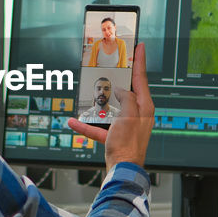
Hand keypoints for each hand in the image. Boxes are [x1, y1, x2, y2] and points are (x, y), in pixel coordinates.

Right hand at [69, 42, 154, 171]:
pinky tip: (73, 122)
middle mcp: (137, 114)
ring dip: (97, 104)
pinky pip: (99, 126)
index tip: (140, 47)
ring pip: (110, 108)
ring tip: (88, 93)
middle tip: (115, 64)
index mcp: (144, 106)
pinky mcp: (115, 136)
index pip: (141, 78)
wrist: (123, 170)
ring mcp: (126, 125)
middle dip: (117, 79)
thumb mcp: (128, 115)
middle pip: (126, 91)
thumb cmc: (129, 144)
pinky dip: (87, 125)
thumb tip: (119, 91)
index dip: (140, 61)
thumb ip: (125, 98)